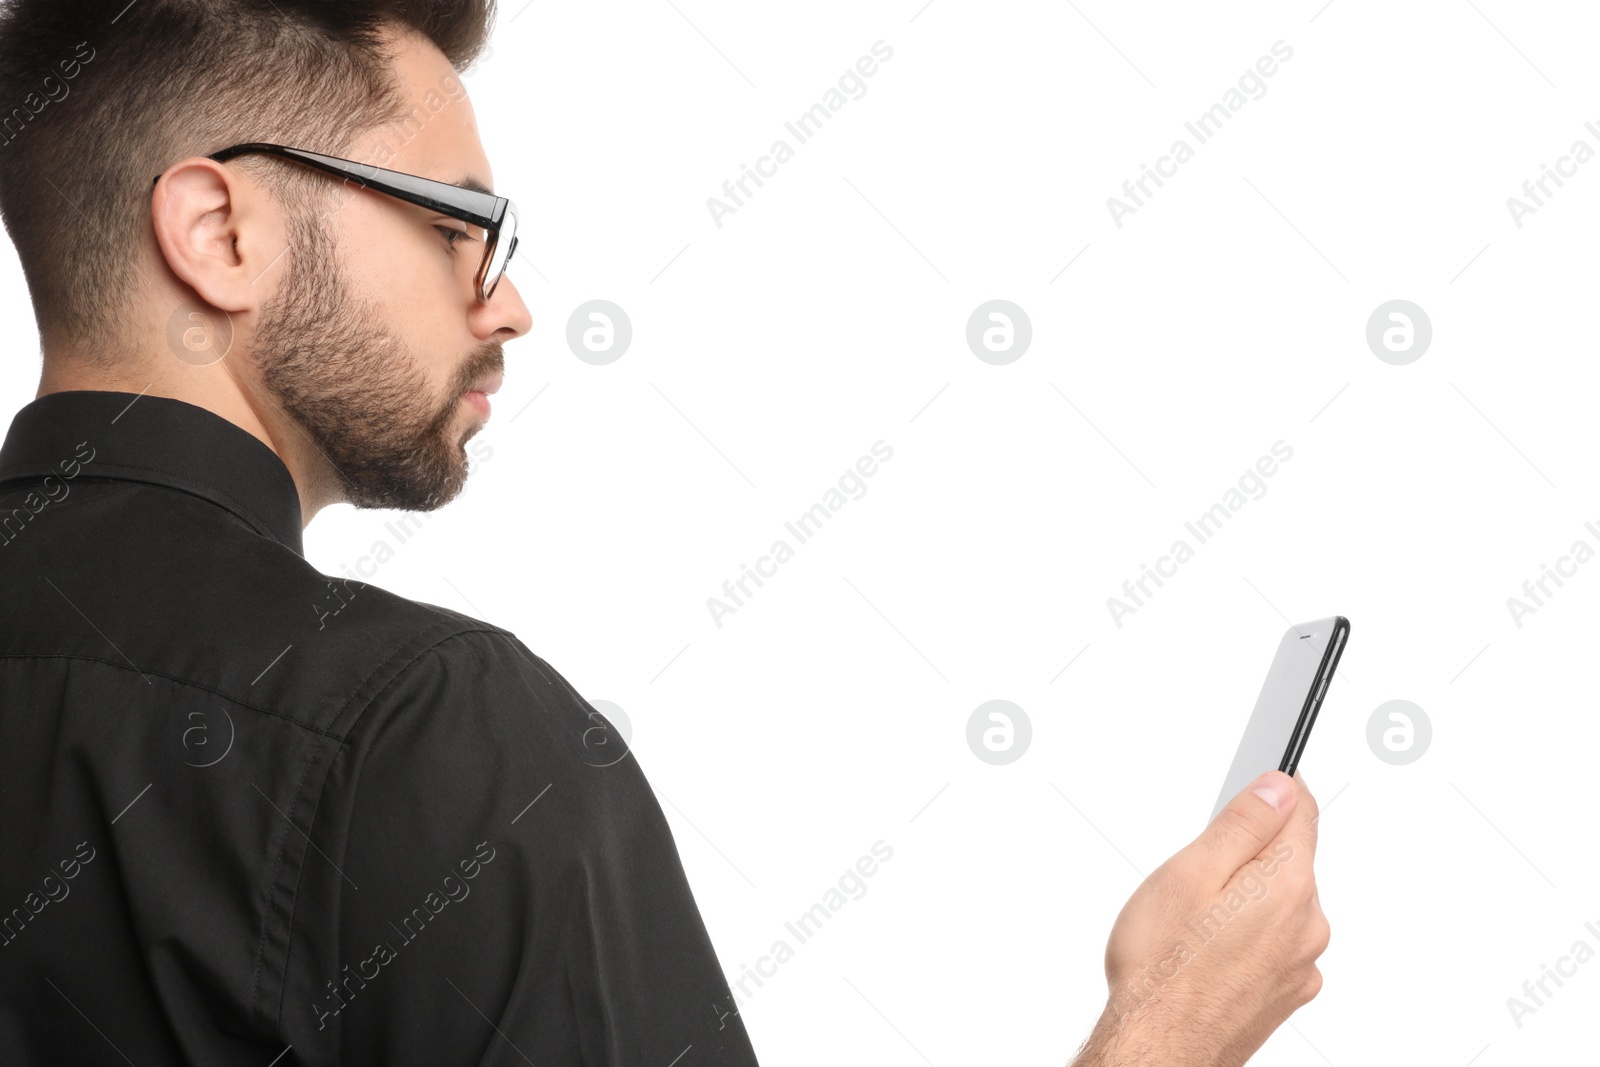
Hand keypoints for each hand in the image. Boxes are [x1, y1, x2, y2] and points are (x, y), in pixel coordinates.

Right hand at [1072, 771, 1328, 1066]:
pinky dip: (1246, 938)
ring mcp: (1301, 964)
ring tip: (1192, 922)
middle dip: (1248, 855)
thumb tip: (1279, 788)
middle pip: (1288, 861)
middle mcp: (1308, 924)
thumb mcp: (1190, 873)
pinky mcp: (1286, 992)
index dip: (1276, 790)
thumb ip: (1242, 825)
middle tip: (1195, 874)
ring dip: (1245, 900)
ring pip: (1278, 905)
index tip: (1260, 781)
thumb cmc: (1163, 968)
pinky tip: (1205, 952)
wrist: (1160, 1046)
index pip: (1302, 813)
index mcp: (1287, 885)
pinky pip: (1273, 944)